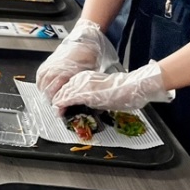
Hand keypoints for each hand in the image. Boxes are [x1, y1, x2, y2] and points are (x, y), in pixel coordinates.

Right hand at [35, 18, 117, 98]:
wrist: (84, 40)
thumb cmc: (89, 55)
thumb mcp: (88, 72)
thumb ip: (79, 84)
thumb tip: (75, 96)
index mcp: (67, 72)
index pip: (57, 91)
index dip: (56, 101)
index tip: (58, 107)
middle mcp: (56, 68)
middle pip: (47, 87)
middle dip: (49, 98)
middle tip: (53, 105)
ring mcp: (51, 64)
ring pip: (41, 81)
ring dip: (43, 90)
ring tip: (47, 97)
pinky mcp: (48, 61)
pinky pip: (40, 74)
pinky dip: (40, 81)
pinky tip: (43, 86)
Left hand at [53, 61, 173, 111]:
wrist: (131, 87)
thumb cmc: (123, 89)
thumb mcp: (102, 90)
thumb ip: (92, 93)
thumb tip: (88, 101)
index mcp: (85, 76)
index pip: (68, 85)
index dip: (64, 96)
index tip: (62, 103)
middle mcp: (81, 79)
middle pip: (63, 89)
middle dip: (59, 100)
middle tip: (58, 110)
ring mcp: (82, 86)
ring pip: (63, 94)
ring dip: (58, 104)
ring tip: (57, 112)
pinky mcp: (84, 94)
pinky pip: (67, 100)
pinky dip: (61, 106)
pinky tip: (59, 111)